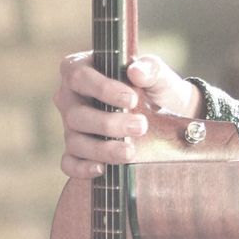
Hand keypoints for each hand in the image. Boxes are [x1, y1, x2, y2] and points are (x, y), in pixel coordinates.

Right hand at [53, 52, 203, 178]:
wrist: (168, 112)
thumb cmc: (155, 87)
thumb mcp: (159, 74)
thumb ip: (151, 68)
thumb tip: (136, 72)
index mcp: (82, 69)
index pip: (80, 76)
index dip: (102, 88)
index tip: (131, 99)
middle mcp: (70, 98)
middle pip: (76, 114)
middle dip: (108, 124)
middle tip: (140, 127)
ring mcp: (70, 126)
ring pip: (75, 140)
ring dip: (102, 148)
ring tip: (130, 152)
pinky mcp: (77, 150)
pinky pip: (69, 163)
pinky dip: (82, 168)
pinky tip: (102, 169)